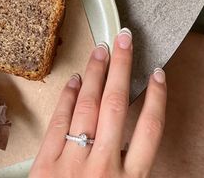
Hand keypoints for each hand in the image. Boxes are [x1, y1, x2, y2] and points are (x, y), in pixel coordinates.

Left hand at [29, 28, 166, 177]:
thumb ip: (130, 172)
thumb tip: (131, 146)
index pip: (150, 129)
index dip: (156, 97)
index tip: (157, 74)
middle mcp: (103, 167)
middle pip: (116, 104)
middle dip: (121, 66)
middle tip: (124, 39)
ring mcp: (72, 164)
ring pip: (87, 106)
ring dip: (95, 73)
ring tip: (101, 50)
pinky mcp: (45, 166)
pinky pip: (58, 122)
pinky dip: (67, 97)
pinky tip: (75, 80)